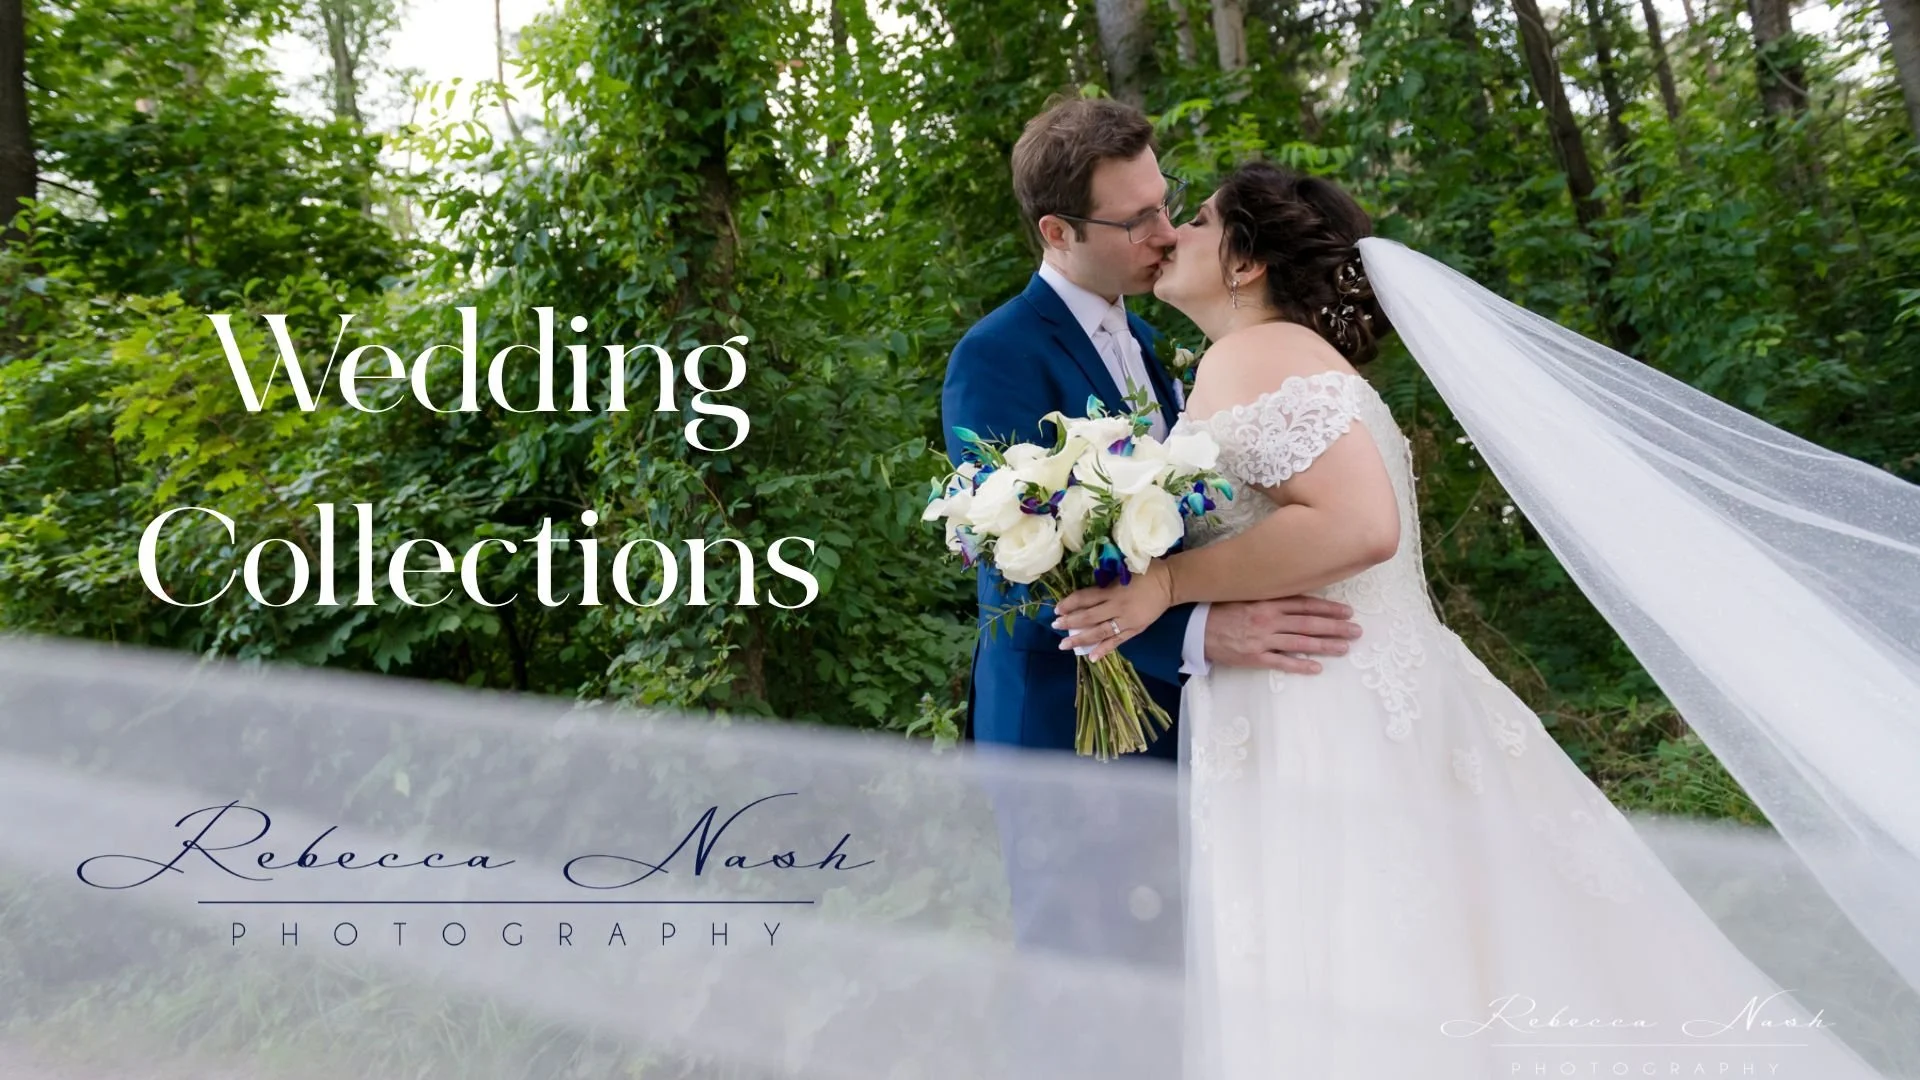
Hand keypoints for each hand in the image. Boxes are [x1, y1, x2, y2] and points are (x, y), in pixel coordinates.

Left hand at [1051, 561, 1175, 661]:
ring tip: (1064, 645)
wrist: (1169, 583)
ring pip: (1099, 632)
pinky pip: (1116, 642)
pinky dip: (1103, 650)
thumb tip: (1084, 593)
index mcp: (1113, 590)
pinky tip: (1091, 657)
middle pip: (1088, 617)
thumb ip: (1105, 583)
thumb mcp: (1123, 572)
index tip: (1056, 609)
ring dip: (1080, 639)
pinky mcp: (1135, 630)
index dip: (1069, 604)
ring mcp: (1126, 621)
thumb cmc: (1145, 573)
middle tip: (1055, 626)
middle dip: (1069, 623)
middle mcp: (1116, 607)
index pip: (1085, 598)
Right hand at [1204, 596, 1361, 673]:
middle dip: (1335, 627)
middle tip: (1356, 630)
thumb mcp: (1245, 594)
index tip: (1347, 611)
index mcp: (1267, 601)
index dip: (1327, 608)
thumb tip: (1294, 596)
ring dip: (1325, 645)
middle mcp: (1268, 619)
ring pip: (1301, 643)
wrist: (1194, 628)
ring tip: (1345, 647)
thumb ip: (1268, 596)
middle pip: (1309, 623)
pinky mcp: (1254, 657)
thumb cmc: (1219, 608)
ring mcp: (1263, 640)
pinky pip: (1282, 662)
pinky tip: (1317, 668)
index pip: (1305, 604)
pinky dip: (1300, 665)